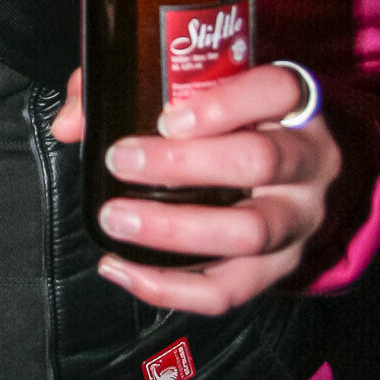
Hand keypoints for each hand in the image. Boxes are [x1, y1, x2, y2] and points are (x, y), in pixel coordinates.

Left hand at [51, 64, 340, 314]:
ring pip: (250, 231)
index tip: (166, 118)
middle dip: (182, 165)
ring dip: (174, 229)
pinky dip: (172, 288)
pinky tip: (122, 270)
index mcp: (293, 105)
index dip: (224, 105)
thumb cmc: (231, 120)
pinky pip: (231, 290)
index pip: (277, 90)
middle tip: (120, 161)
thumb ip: (132, 89)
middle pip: (260, 161)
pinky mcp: (279, 269)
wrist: (290, 173)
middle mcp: (308, 161)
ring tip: (116, 219)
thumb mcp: (200, 90)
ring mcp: (299, 219)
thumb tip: (71, 124)